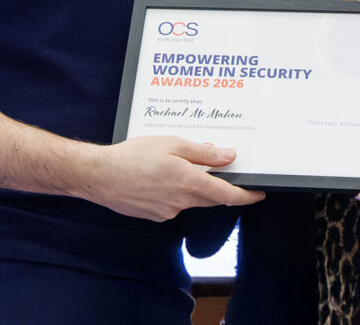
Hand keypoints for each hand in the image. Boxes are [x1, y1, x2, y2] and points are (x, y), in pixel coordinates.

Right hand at [80, 135, 265, 221]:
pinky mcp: (155, 214)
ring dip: (195, 186)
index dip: (246, 195)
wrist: (101, 176)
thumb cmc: (134, 156)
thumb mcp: (172, 144)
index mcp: (189, 183)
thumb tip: (229, 157)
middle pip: (211, 198)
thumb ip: (203, 153)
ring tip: (179, 164)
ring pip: (192, 200)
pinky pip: (174, 203)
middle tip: (221, 169)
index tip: (258, 193)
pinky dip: (175, 191)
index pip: (228, 195)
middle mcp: (182, 202)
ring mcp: (168, 211)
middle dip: (220, 187)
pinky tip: (160, 176)